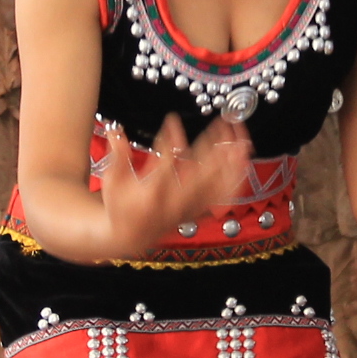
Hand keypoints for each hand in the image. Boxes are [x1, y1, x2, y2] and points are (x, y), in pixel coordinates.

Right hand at [98, 113, 251, 257]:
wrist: (129, 237)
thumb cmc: (119, 206)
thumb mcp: (112, 181)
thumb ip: (117, 155)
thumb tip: (116, 129)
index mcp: (152, 195)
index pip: (166, 163)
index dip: (171, 140)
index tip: (173, 119)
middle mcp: (175, 203)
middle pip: (202, 173)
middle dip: (214, 147)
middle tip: (222, 123)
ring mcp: (190, 207)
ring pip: (217, 185)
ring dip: (231, 161)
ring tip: (240, 138)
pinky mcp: (198, 210)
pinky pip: (223, 196)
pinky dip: (235, 179)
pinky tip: (244, 161)